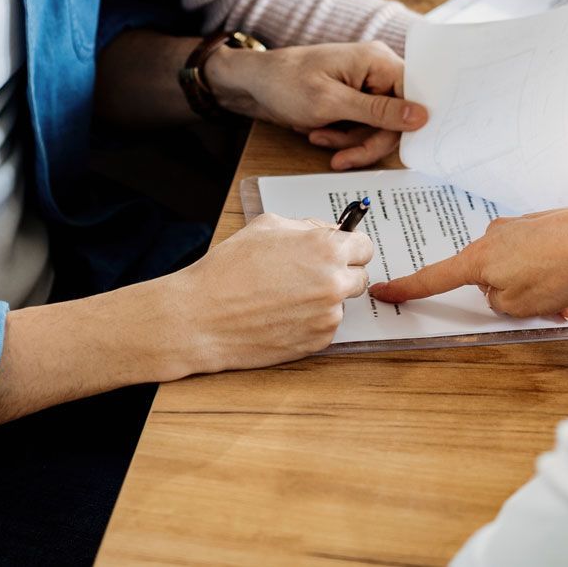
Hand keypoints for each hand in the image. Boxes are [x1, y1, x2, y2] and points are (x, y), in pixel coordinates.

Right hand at [159, 213, 373, 374]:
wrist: (202, 317)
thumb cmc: (228, 269)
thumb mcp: (267, 227)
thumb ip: (307, 227)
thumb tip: (330, 232)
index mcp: (325, 248)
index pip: (365, 246)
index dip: (350, 248)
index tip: (341, 252)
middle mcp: (333, 282)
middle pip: (359, 276)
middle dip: (340, 273)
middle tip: (309, 275)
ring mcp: (328, 315)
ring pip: (341, 302)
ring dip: (324, 298)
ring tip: (285, 296)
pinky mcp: (318, 341)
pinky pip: (326, 325)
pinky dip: (311, 320)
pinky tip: (281, 315)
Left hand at [206, 40, 427, 169]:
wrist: (253, 84)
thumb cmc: (286, 83)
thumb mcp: (331, 103)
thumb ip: (378, 111)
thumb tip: (422, 116)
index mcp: (378, 60)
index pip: (414, 94)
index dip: (408, 124)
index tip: (396, 149)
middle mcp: (377, 70)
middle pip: (396, 119)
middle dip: (366, 141)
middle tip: (341, 159)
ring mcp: (365, 86)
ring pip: (378, 129)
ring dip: (349, 141)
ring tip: (318, 137)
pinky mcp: (353, 101)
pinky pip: (362, 128)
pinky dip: (341, 138)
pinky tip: (317, 134)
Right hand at [368, 201, 567, 320]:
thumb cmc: (557, 270)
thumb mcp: (517, 305)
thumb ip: (498, 302)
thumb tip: (503, 289)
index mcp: (478, 259)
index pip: (434, 278)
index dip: (408, 288)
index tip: (384, 290)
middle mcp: (493, 237)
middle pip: (486, 278)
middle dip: (509, 297)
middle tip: (539, 308)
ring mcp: (519, 227)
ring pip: (518, 270)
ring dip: (536, 289)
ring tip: (564, 301)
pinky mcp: (542, 225)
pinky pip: (539, 258)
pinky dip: (551, 276)